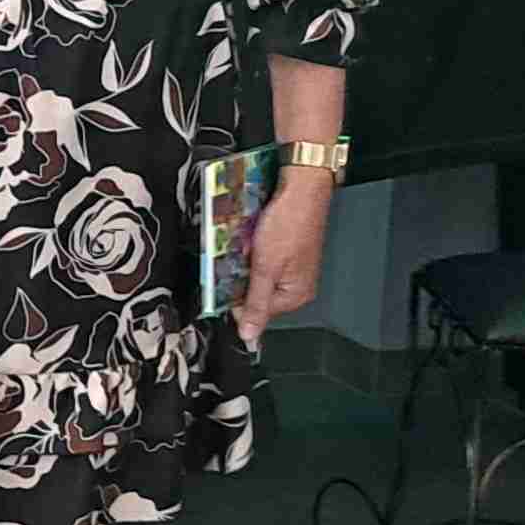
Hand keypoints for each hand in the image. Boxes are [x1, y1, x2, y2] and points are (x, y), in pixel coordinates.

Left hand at [237, 165, 332, 341]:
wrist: (301, 188)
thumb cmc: (290, 224)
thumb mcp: (266, 268)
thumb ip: (255, 303)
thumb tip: (249, 336)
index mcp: (296, 295)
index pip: (256, 312)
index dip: (236, 299)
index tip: (223, 285)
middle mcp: (296, 284)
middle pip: (255, 293)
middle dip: (241, 278)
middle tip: (237, 260)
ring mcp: (291, 266)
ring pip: (255, 275)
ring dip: (244, 263)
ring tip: (244, 246)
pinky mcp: (285, 251)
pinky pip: (261, 259)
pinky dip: (251, 251)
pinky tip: (249, 239)